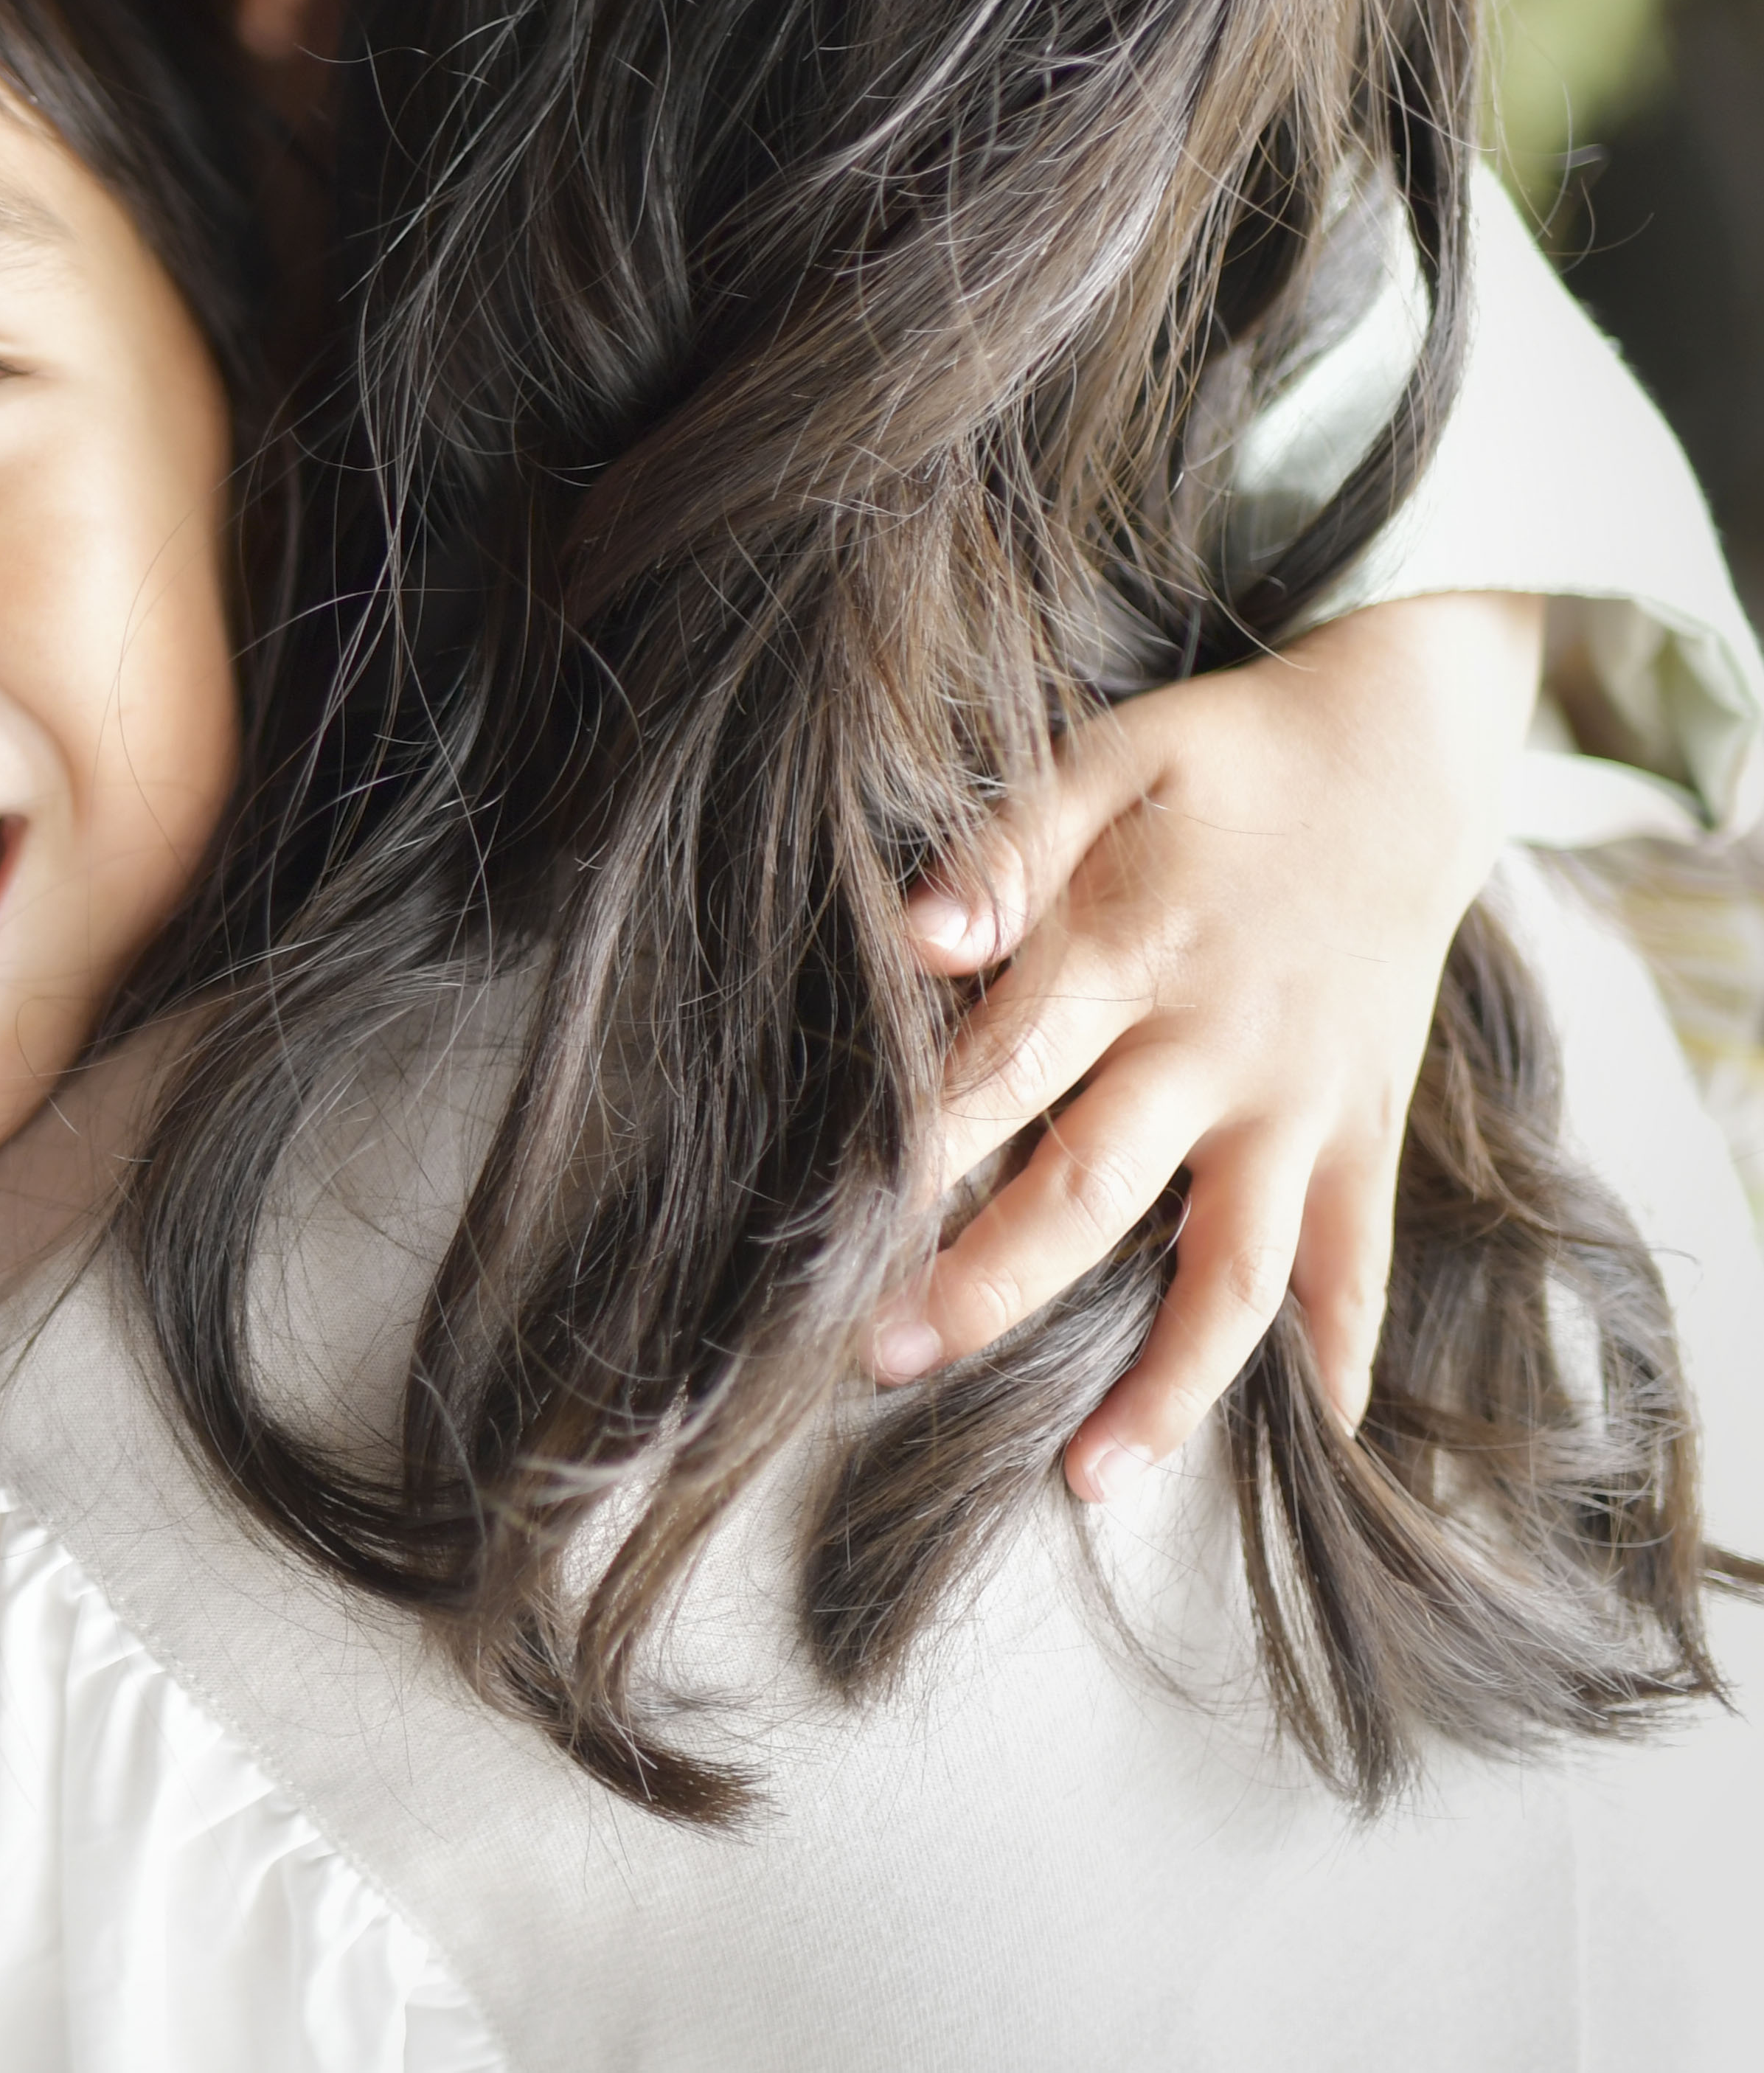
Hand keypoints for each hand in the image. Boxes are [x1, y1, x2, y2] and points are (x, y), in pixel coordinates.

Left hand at [873, 592, 1543, 1502]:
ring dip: (1163, 1385)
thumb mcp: (1112, 757)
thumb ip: (1007, 846)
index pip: (997, 1075)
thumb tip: (915, 935)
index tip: (828, 1237)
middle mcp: (1216, 1049)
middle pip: (1088, 1193)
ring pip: (1232, 1272)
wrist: (1406, 753)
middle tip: (881, 1362)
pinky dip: (1341, 1359)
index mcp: (1132, 954)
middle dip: (983, 1288)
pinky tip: (1318, 1450)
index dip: (911, 1156)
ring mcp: (1299, 1104)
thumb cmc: (1223, 762)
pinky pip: (1360, 1266)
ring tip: (1084, 1482)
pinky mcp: (1365, 1131)